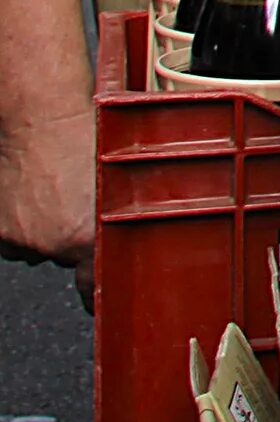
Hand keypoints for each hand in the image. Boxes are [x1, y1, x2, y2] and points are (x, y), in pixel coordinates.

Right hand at [0, 98, 95, 290]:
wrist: (42, 118)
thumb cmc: (84, 141)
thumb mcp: (114, 186)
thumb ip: (113, 221)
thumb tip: (122, 247)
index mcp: (86, 236)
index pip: (92, 287)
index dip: (95, 296)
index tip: (96, 303)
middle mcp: (52, 244)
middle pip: (64, 259)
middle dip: (71, 240)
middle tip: (75, 204)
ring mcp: (22, 238)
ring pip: (38, 248)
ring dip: (46, 230)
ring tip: (55, 192)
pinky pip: (14, 240)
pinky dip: (23, 224)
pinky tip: (33, 195)